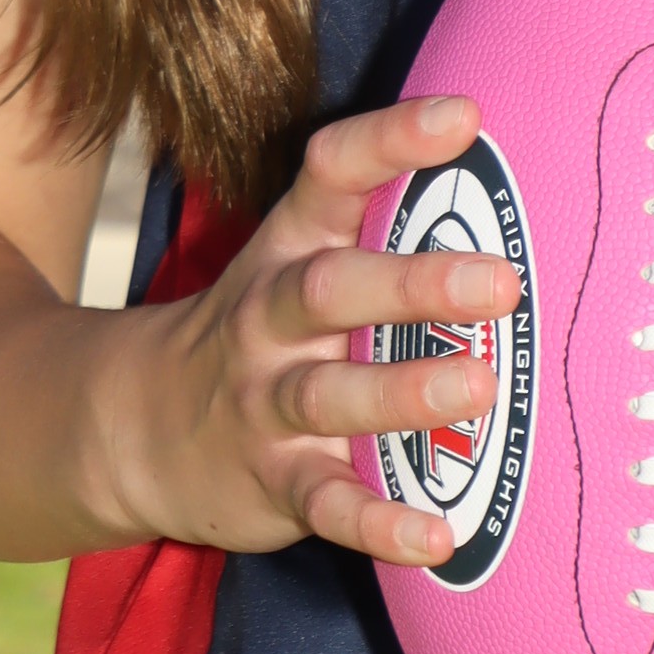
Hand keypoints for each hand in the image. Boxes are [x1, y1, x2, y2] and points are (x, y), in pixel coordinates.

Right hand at [88, 94, 518, 571]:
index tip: (464, 117)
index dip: (393, 141)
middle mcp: (272, 319)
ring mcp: (267, 403)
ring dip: (402, 393)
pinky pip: (326, 505)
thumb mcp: (296, 261)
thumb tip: (519, 185)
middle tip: (502, 283)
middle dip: (415, 283)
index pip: (333, 173)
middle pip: (333, 288)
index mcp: (289, 248)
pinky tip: (435, 536)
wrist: (135, 428)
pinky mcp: (273, 482)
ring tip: (477, 388)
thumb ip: (380, 226)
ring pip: (330, 395)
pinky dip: (378, 523)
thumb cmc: (263, 332)